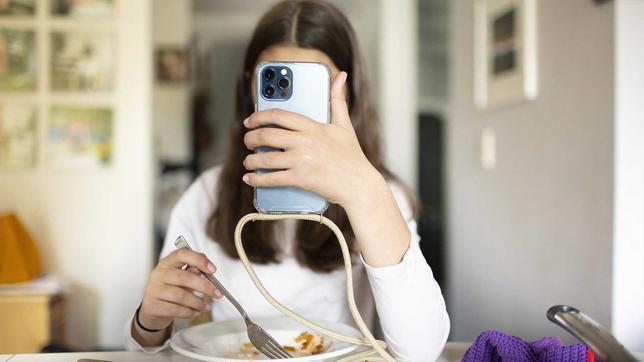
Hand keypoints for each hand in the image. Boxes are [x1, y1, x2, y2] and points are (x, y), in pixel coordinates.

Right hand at [138, 249, 222, 330]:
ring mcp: (154, 290)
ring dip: (198, 303)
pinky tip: (195, 312)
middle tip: (217, 294)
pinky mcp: (152, 306)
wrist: (153, 308)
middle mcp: (158, 274)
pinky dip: (189, 312)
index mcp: (167, 262)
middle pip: (184, 277)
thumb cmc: (172, 289)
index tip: (213, 270)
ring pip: (180, 296)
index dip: (199, 260)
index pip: (182, 254)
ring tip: (206, 307)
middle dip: (204, 286)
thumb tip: (207, 270)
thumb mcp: (182, 278)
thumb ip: (193, 271)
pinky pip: (175, 310)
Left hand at [242, 71, 382, 208]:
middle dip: (250, 138)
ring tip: (248, 161)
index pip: (279, 116)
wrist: (360, 184)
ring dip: (251, 160)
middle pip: (267, 135)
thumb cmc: (352, 156)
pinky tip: (250, 178)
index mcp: (313, 127)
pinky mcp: (301, 178)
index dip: (259, 116)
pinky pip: (272, 178)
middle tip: (247, 141)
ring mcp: (302, 160)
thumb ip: (338, 100)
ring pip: (265, 158)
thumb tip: (340, 75)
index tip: (250, 121)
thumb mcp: (345, 125)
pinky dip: (257, 179)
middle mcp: (305, 141)